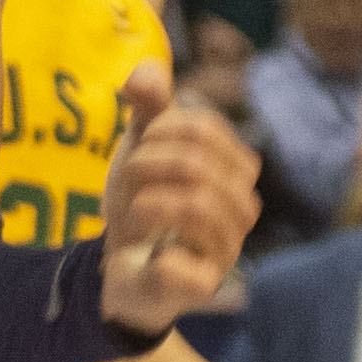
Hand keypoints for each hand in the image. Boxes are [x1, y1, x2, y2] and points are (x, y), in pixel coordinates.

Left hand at [101, 60, 260, 331]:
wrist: (119, 266)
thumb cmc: (144, 202)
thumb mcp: (141, 148)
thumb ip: (148, 108)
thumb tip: (144, 74)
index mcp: (234, 169)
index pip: (205, 129)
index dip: (160, 130)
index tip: (139, 146)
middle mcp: (242, 208)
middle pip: (198, 165)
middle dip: (146, 166)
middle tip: (127, 183)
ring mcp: (226, 249)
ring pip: (197, 206)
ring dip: (147, 203)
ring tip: (132, 214)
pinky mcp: (203, 286)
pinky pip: (184, 266)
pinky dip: (154, 253)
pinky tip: (144, 252)